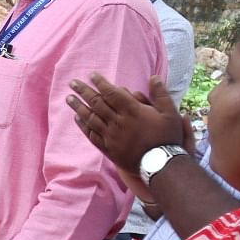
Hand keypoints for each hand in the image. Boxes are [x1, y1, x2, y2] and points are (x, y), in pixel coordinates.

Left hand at [68, 74, 191, 175]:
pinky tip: (77, 118)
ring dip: (78, 107)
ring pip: (91, 118)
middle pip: (97, 103)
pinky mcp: (108, 148)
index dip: (100, 83)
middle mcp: (118, 122)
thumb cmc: (167, 138)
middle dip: (83, 91)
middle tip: (72, 83)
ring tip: (68, 98)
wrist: (161, 164)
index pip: (112, 93)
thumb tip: (153, 77)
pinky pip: (92, 135)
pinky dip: (83, 125)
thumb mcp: (170, 113)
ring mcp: (111, 136)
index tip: (91, 75)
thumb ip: (160, 94)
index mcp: (132, 111)